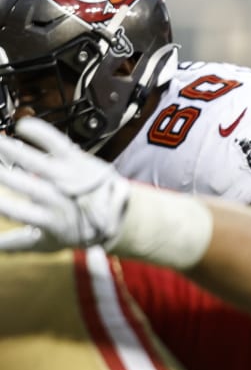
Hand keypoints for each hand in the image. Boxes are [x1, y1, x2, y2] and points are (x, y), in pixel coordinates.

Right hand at [0, 116, 129, 251]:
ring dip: (17, 152)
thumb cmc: (77, 231)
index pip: (22, 213)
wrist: (120, 218)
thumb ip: (18, 243)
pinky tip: (23, 126)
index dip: (5, 206)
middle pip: (29, 187)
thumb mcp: (49, 243)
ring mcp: (69, 179)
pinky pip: (58, 144)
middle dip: (7, 177)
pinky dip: (42, 134)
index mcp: (51, 221)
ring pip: (40, 164)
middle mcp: (60, 200)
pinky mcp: (77, 162)